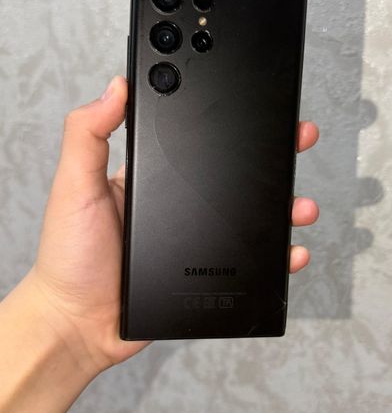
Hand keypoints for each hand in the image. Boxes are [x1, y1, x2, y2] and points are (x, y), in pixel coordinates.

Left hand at [27, 76, 319, 374]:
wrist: (80, 326)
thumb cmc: (70, 259)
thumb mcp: (74, 186)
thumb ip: (88, 135)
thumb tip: (116, 86)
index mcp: (153, 179)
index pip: (198, 141)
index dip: (228, 121)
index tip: (254, 102)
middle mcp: (181, 207)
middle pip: (237, 177)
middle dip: (273, 158)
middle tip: (297, 139)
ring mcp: (197, 241)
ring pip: (252, 219)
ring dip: (284, 208)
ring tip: (301, 205)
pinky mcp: (207, 276)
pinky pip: (251, 264)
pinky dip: (277, 258)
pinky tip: (291, 251)